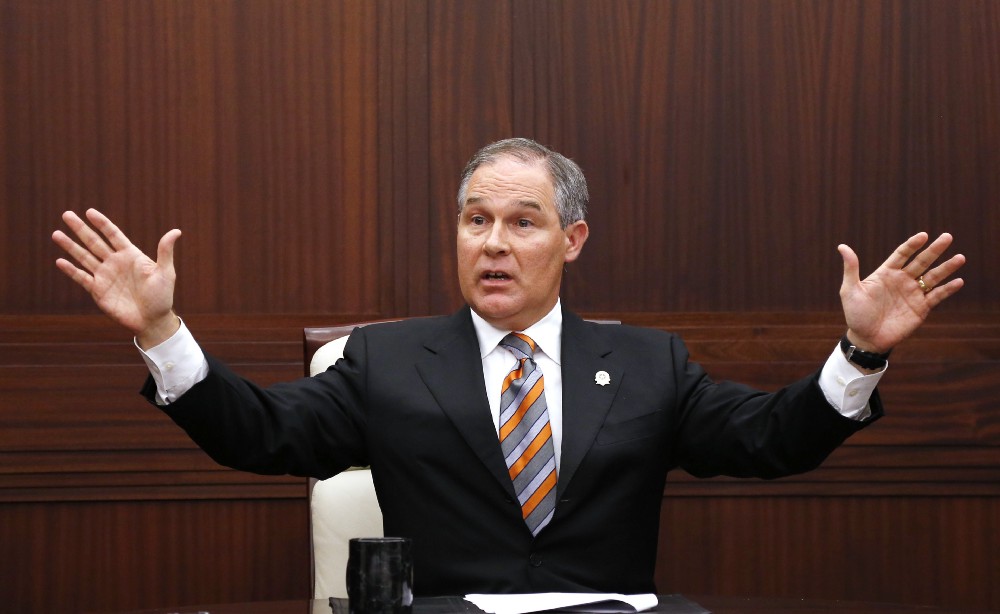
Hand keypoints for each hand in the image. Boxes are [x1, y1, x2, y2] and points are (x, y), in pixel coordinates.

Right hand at [52, 209, 181, 347]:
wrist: (152, 320)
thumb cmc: (162, 297)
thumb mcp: (165, 272)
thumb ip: (165, 252)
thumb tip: (176, 231)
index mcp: (131, 255)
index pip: (113, 235)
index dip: (102, 223)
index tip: (90, 212)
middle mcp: (115, 262)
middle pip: (94, 242)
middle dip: (81, 229)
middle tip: (66, 214)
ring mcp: (105, 276)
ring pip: (84, 257)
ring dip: (70, 246)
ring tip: (56, 233)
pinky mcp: (98, 290)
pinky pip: (82, 278)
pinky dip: (71, 270)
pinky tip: (60, 261)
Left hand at [838, 232, 965, 353]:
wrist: (866, 338)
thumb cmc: (855, 314)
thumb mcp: (850, 290)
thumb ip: (851, 268)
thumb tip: (842, 246)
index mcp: (886, 273)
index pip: (902, 254)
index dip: (912, 244)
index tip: (924, 236)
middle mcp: (902, 280)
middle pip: (921, 261)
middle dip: (935, 250)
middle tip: (947, 237)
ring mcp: (913, 293)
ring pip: (933, 277)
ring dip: (946, 268)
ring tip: (960, 257)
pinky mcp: (921, 308)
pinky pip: (937, 296)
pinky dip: (948, 289)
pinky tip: (958, 281)